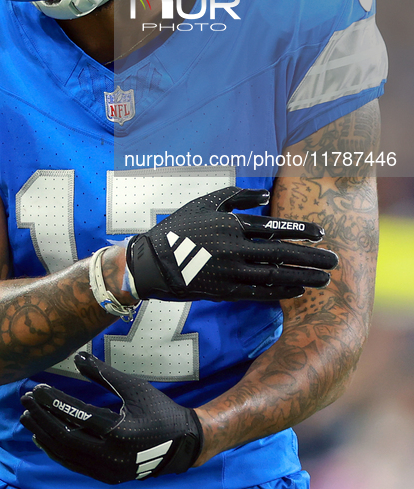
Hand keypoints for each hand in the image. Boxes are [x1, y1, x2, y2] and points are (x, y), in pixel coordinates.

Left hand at [20, 352, 202, 484]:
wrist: (182, 445)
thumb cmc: (158, 411)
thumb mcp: (134, 388)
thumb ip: (104, 374)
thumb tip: (78, 357)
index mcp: (119, 432)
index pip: (77, 416)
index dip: (54, 402)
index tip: (36, 389)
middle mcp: (110, 456)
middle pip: (65, 438)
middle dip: (42, 418)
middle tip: (25, 400)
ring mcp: (107, 471)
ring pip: (66, 454)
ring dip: (44, 434)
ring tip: (27, 416)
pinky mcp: (105, 476)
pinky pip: (73, 463)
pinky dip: (55, 449)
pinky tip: (43, 436)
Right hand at [126, 186, 337, 301]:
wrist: (153, 261)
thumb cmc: (180, 226)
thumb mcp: (206, 202)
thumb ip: (238, 196)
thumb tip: (266, 196)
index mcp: (231, 223)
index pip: (275, 227)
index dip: (300, 230)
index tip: (322, 233)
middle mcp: (235, 248)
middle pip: (282, 253)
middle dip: (311, 257)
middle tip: (334, 260)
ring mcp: (231, 271)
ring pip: (275, 275)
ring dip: (303, 277)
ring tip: (325, 279)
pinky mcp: (225, 291)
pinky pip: (259, 292)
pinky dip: (280, 292)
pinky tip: (298, 290)